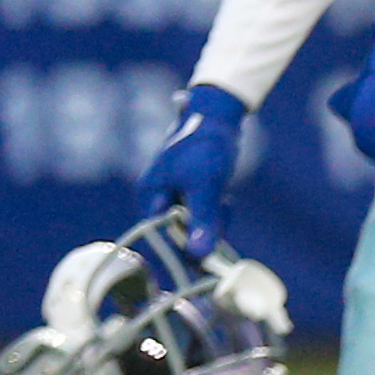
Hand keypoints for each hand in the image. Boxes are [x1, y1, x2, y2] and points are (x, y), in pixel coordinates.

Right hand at [139, 82, 248, 253]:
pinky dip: (215, 212)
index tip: (207, 260)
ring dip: (211, 219)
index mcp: (150, 195)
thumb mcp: (206, 185)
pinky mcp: (189, 192)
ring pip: (192, 224)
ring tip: (224, 201)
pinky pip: (201, 214)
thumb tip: (198, 255)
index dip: (182, 249)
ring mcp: (173, 195)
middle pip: (177, 232)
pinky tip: (225, 200)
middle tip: (221, 214)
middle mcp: (156, 197)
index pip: (160, 235)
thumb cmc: (206, 145)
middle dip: (201, 230)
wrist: (218, 115)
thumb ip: (202, 219)